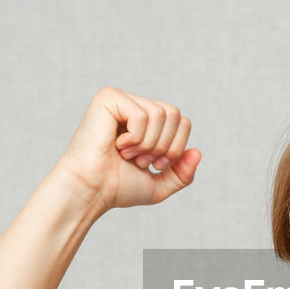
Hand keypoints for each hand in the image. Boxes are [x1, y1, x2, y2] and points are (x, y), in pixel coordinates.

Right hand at [55, 87, 202, 210]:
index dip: (176, 149)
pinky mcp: (109, 97)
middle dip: (164, 146)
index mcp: (147, 122)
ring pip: (162, 114)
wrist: (91, 191)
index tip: (153, 165)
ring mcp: (122, 99)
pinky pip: (143, 114)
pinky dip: (135, 137)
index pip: (182, 122)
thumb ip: (183, 173)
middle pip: (176, 115)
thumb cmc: (117, 187)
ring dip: (148, 144)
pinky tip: (116, 144)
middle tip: (140, 160)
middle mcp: (135, 106)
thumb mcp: (160, 185)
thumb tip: (198, 152)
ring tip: (127, 153)